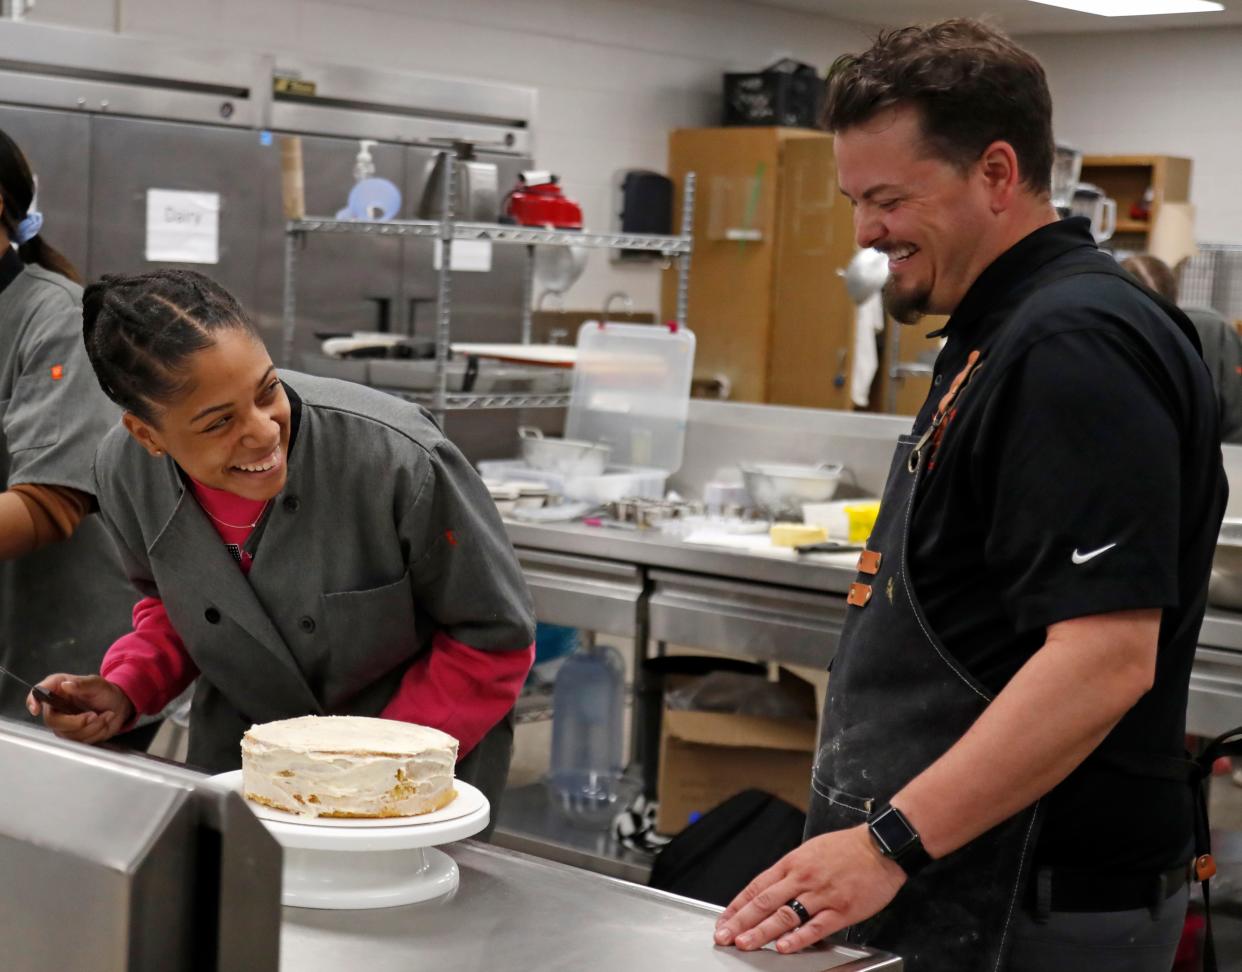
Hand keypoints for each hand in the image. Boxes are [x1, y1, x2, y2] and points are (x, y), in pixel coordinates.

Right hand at [26, 674, 134, 744]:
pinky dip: (97, 732)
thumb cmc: (104, 692)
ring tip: (106, 714)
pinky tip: (105, 720)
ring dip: (92, 726)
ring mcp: (63, 724)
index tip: (36, 709)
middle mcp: (56, 708)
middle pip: (53, 721)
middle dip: (76, 722)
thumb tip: (66, 685)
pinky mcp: (73, 736)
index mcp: (57, 689)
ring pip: (69, 734)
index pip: (37, 694)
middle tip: (94, 715)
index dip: (33, 702)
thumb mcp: (96, 683)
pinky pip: (81, 741)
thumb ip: (82, 683)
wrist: (118, 704)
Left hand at [713, 824, 906, 953]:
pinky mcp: (841, 909)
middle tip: (723, 936)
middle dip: (741, 921)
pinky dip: (798, 938)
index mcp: (793, 863)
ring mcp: (821, 894)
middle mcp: (803, 878)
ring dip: (761, 932)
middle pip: (765, 902)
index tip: (724, 920)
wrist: (880, 845)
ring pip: (785, 916)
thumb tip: (770, 890)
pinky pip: (815, 927)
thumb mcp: (810, 850)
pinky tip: (783, 947)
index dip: (738, 905)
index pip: (758, 886)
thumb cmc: (846, 848)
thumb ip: (791, 871)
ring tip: (744, 944)